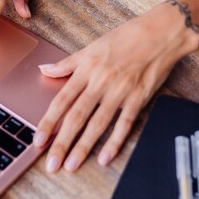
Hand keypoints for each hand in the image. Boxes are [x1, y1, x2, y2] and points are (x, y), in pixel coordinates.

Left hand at [34, 0, 198, 172]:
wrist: (161, 33)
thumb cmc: (126, 37)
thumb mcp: (92, 47)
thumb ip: (68, 63)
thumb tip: (44, 70)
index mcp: (87, 69)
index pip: (62, 100)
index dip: (48, 122)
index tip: (38, 139)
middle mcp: (100, 82)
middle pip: (76, 116)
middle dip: (62, 142)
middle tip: (51, 164)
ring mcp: (120, 91)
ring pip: (98, 124)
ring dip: (83, 147)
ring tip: (71, 165)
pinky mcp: (139, 98)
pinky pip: (125, 124)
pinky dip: (115, 142)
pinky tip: (104, 157)